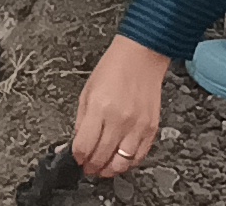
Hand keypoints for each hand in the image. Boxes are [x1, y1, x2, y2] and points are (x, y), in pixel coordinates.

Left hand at [72, 39, 170, 181]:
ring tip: (103, 168)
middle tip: (88, 167)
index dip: (77, 157)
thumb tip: (74, 143)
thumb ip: (80, 121)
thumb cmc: (113, 69)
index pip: (83, 146)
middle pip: (101, 158)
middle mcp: (119, 119)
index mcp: (99, 108)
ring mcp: (137, 126)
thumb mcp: (87, 92)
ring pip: (121, 164)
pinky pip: (139, 156)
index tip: (77, 158)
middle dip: (91, 167)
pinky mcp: (151, 128)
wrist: (141, 55)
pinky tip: (120, 160)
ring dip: (109, 170)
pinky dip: (128, 163)